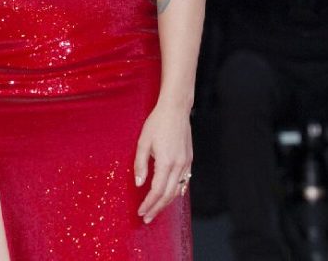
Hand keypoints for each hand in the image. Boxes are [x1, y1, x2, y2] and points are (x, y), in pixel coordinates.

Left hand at [134, 101, 192, 223]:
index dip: (149, 204)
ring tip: (155, 209)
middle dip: (157, 208)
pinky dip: (175, 192)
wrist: (175, 110)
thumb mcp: (143, 142)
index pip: (157, 191)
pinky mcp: (189, 160)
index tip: (141, 211)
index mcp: (166, 162)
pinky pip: (183, 181)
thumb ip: (140, 165)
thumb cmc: (157, 123)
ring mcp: (186, 163)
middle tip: (146, 218)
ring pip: (177, 190)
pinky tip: (169, 195)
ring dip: (166, 202)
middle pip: (168, 195)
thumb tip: (139, 184)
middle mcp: (179, 165)